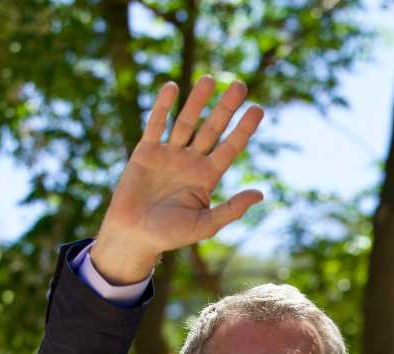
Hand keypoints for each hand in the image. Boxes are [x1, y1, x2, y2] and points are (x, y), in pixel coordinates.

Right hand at [94, 75, 265, 283]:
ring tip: (209, 79)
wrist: (134, 235)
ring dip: (197, 101)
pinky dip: (163, 106)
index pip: (230, 147)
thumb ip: (231, 209)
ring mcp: (169, 154)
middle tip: (241, 85)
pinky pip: (157, 124)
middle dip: (226, 108)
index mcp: (207, 177)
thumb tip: (260, 194)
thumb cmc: (170, 234)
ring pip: (186, 122)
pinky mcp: (146, 151)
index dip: (243, 129)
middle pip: (212, 128)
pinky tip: (172, 87)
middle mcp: (191, 161)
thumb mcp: (205, 224)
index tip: (258, 109)